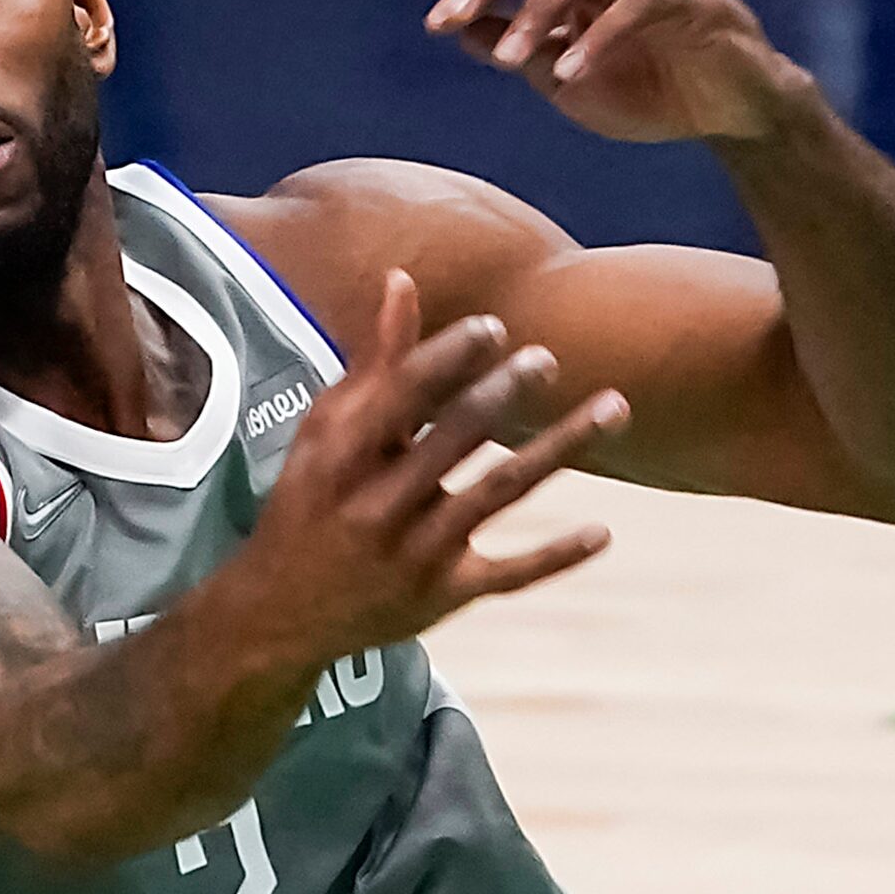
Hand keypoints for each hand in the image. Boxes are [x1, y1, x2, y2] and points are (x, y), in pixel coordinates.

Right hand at [223, 270, 627, 670]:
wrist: (281, 614)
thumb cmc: (309, 507)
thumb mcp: (324, 436)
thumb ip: (374, 362)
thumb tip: (403, 279)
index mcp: (341, 459)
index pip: (401, 397)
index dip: (449, 358)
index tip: (492, 328)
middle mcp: (376, 506)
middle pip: (455, 437)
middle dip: (505, 391)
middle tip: (546, 359)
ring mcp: (413, 554)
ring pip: (497, 493)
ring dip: (560, 448)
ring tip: (613, 407)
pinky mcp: (442, 596)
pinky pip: (509, 574)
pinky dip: (556, 556)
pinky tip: (603, 532)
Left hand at [425, 0, 808, 142]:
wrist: (732, 116)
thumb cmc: (649, 87)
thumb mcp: (563, 73)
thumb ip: (518, 46)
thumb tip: (461, 28)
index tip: (437, 22)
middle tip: (455, 17)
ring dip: (540, 9)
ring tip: (511, 59)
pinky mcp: (701, 0)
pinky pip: (640, 4)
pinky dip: (597, 37)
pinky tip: (568, 74)